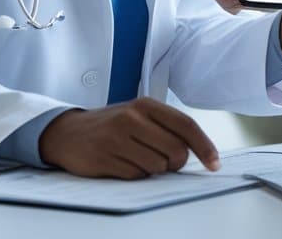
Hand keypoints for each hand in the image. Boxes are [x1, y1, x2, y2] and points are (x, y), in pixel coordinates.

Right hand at [39, 97, 219, 178]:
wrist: (67, 132)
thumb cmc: (112, 125)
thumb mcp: (139, 115)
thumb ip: (166, 128)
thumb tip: (199, 152)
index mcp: (146, 105)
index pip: (186, 125)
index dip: (204, 147)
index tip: (214, 164)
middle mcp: (132, 118)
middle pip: (176, 151)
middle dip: (176, 163)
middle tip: (165, 161)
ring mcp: (116, 138)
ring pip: (157, 167)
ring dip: (153, 170)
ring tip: (137, 158)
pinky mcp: (103, 158)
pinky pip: (136, 176)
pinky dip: (135, 175)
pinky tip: (122, 164)